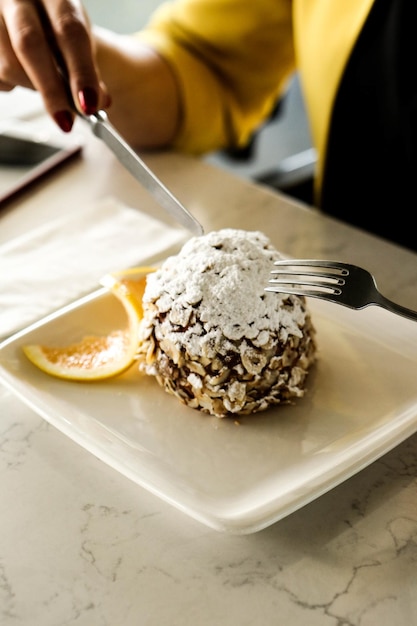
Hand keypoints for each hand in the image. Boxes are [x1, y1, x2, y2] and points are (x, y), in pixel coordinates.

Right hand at [0, 0, 108, 130]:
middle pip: (30, 44)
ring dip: (32, 87)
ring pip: (9, 64)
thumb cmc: (56, 25)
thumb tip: (98, 103)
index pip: (70, 31)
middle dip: (51, 89)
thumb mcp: (78, 39)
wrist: (33, 10)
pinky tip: (23, 73)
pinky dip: (13, 83)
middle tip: (66, 121)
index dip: (81, 71)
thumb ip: (88, 69)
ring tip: (45, 83)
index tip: (89, 106)